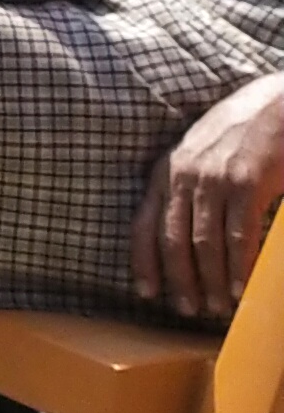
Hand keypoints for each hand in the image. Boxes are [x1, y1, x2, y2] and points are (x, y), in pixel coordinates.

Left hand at [132, 72, 283, 322]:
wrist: (280, 102)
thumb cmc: (244, 131)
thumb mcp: (203, 155)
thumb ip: (192, 190)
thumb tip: (193, 238)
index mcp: (166, 170)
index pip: (143, 225)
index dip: (144, 263)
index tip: (148, 292)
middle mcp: (183, 175)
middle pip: (173, 242)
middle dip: (180, 281)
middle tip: (190, 310)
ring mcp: (215, 179)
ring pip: (205, 244)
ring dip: (212, 281)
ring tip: (220, 306)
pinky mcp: (248, 183)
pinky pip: (240, 236)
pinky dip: (239, 267)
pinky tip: (243, 288)